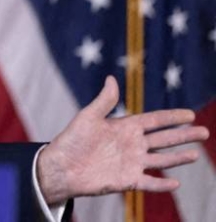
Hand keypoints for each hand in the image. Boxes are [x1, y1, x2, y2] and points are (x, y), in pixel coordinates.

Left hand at [36, 75, 209, 205]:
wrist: (61, 166)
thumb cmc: (72, 139)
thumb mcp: (88, 116)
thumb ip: (104, 101)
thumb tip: (111, 78)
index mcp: (125, 127)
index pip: (154, 121)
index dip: (171, 118)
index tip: (190, 114)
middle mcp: (132, 145)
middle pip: (164, 139)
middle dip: (184, 135)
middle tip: (204, 132)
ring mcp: (131, 163)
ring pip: (161, 160)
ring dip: (178, 158)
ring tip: (196, 154)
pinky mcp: (127, 180)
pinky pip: (149, 183)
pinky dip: (161, 184)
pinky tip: (176, 184)